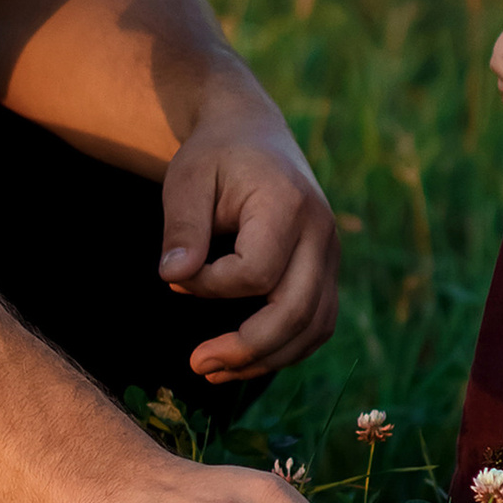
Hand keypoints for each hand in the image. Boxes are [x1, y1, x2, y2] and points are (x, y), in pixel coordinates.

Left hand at [157, 91, 338, 383]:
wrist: (252, 132)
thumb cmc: (215, 155)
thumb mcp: (187, 179)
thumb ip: (182, 228)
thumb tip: (172, 279)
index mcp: (288, 204)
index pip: (256, 272)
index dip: (211, 286)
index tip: (175, 275)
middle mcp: (320, 232)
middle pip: (297, 311)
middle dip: (247, 348)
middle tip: (198, 364)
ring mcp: (330, 253)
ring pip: (314, 327)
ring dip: (267, 358)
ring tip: (216, 371)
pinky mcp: (326, 269)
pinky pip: (318, 323)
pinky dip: (286, 348)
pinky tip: (245, 358)